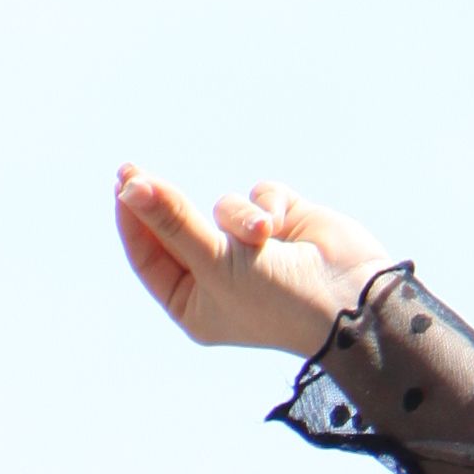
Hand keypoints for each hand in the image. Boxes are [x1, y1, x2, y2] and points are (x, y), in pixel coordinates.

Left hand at [114, 165, 386, 354]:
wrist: (350, 299)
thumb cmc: (277, 299)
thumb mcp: (215, 261)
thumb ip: (173, 221)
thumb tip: (130, 186)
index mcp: (195, 305)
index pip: (149, 259)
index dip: (134, 222)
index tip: (122, 184)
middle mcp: (217, 279)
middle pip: (175, 227)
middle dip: (163, 202)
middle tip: (130, 169)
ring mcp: (248, 252)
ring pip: (221, 207)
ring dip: (237, 216)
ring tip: (262, 238)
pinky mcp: (279, 225)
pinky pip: (256, 196)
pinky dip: (267, 206)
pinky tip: (284, 228)